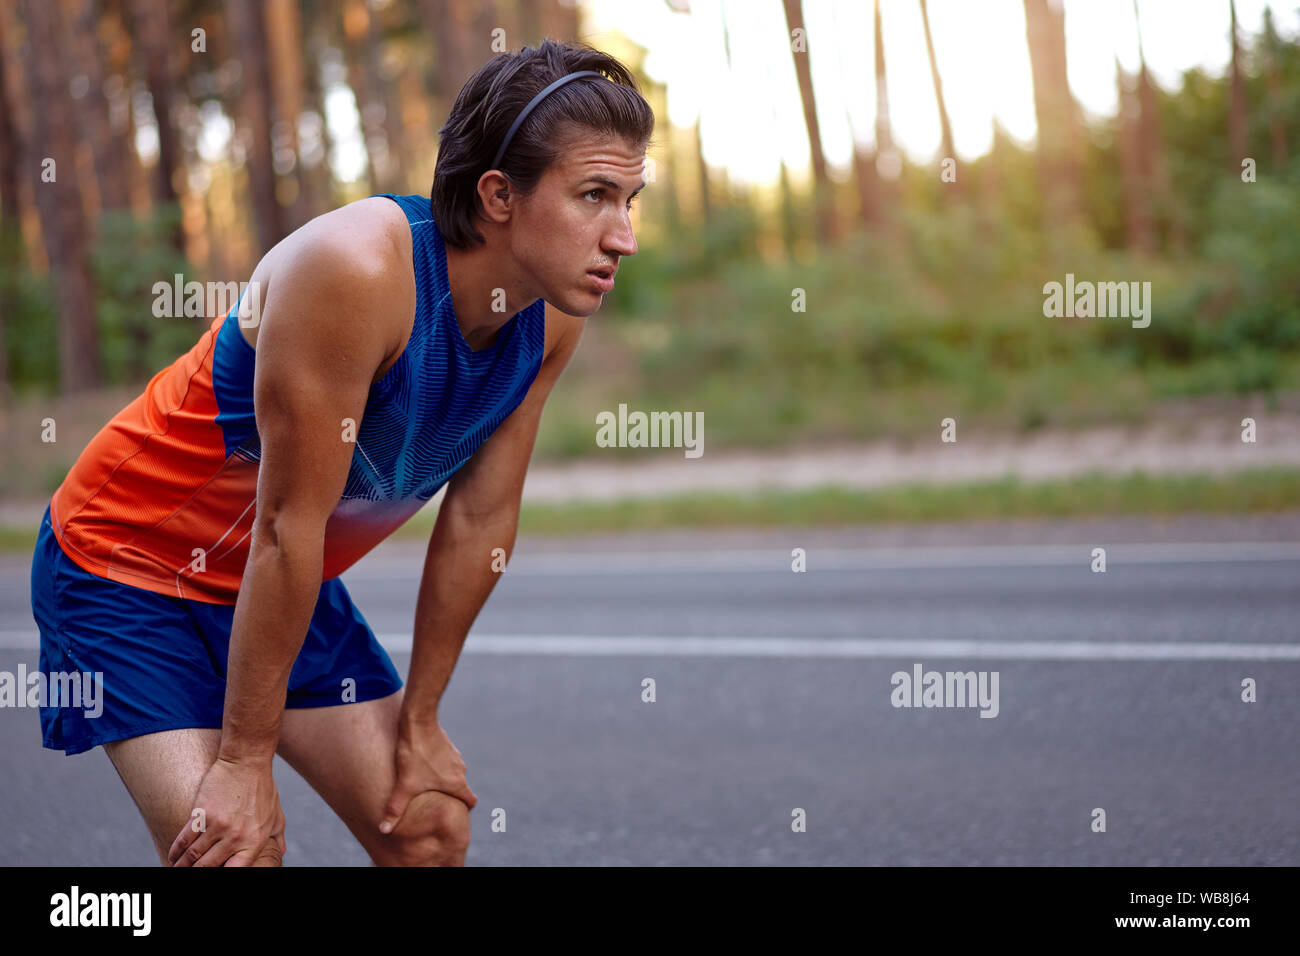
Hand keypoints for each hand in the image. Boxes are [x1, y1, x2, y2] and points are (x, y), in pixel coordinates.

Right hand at [168, 756, 285, 866]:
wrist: (247, 762)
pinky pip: (184, 839)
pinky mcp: (202, 813)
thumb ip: (277, 837)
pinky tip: (173, 856)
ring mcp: (218, 825)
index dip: (222, 876)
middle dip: (196, 873)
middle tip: (188, 874)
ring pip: (193, 855)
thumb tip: (281, 852)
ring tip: (177, 869)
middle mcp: (236, 837)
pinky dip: (176, 850)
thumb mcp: (277, 815)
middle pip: (208, 866)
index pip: (236, 871)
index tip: (213, 874)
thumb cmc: (263, 788)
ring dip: (182, 865)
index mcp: (254, 841)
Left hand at [380, 721, 477, 834]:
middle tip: (433, 801)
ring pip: (452, 773)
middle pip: (460, 788)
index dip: (465, 809)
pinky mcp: (447, 745)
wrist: (418, 721)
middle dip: (449, 795)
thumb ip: (395, 809)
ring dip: (442, 779)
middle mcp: (460, 770)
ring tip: (423, 782)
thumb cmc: (415, 754)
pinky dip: (437, 765)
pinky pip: (446, 761)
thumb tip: (383, 830)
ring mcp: (455, 756)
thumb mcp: (404, 785)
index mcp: (456, 783)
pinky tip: (420, 764)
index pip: (471, 801)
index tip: (454, 812)